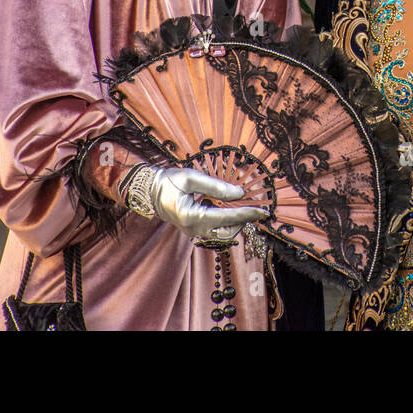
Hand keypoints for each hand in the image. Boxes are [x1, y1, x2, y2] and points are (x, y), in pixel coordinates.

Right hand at [148, 166, 268, 241]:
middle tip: (256, 207)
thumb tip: (240, 193)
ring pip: (223, 234)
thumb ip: (217, 186)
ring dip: (237, 222)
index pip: (227, 218)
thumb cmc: (168, 181)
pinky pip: (216, 231)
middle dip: (244, 221)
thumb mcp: (192, 178)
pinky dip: (228, 222)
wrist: (149, 191)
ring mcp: (193, 232)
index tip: (264, 211)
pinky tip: (232, 209)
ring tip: (246, 207)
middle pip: (228, 232)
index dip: (247, 214)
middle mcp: (194, 229)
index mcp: (193, 217)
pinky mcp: (194, 230)